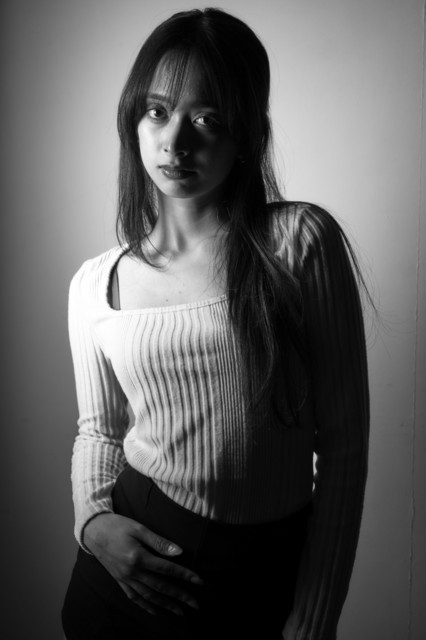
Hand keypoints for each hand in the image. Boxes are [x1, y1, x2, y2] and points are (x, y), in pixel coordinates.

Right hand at [83, 513, 202, 615]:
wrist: (93, 531)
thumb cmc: (118, 525)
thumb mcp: (139, 528)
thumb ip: (159, 542)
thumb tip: (179, 552)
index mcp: (138, 557)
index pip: (167, 569)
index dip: (185, 576)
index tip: (200, 582)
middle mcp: (132, 572)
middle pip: (161, 587)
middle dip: (180, 596)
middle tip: (196, 604)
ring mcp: (125, 578)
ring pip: (149, 596)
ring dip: (166, 605)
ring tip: (180, 611)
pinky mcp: (119, 581)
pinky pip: (134, 598)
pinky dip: (146, 606)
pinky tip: (155, 611)